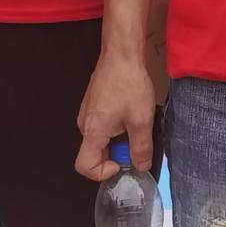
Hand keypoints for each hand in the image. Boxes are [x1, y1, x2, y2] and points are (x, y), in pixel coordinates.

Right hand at [75, 49, 159, 181]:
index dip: (103, 172)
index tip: (122, 162)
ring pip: (100, 139)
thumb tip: (141, 166)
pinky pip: (102, 125)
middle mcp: (84, 124)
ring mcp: (87, 112)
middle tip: (136, 139)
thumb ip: (141, 148)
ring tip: (135, 122)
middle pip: (94, 153)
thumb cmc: (129, 84)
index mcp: (93, 131)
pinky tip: (130, 111)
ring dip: (118, 139)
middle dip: (116, 153)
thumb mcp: (141, 120)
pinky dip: (116, 126)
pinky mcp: (93, 103)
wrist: (121, 54)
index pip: (84, 166)